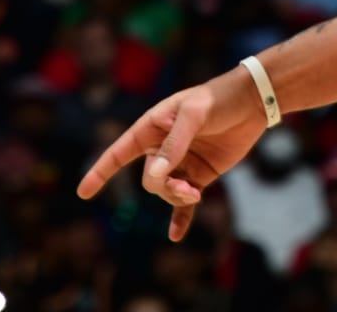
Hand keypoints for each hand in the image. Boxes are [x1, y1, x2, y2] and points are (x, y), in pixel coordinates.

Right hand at [77, 68, 266, 239]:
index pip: (120, 152)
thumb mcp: (195, 115)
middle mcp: (162, 148)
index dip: (101, 171)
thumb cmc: (218, 100)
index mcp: (152, 127)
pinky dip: (180, 219)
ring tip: (196, 194)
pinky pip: (185, 203)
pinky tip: (175, 235)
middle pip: (150, 181)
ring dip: (178, 199)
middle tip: (188, 189)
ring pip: (167, 192)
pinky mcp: (200, 175)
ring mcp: (181, 164)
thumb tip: (155, 175)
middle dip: (164, 189)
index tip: (83, 192)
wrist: (252, 102)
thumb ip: (175, 144)